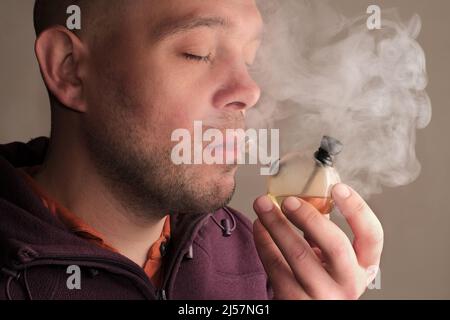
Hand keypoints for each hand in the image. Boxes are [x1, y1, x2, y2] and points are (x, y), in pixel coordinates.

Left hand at [253, 183, 382, 299]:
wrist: (307, 309)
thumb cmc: (319, 279)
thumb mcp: (332, 258)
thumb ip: (324, 230)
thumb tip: (306, 193)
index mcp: (363, 266)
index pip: (372, 236)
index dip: (357, 209)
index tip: (337, 188)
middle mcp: (348, 283)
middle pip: (335, 245)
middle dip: (309, 217)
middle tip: (288, 200)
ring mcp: (322, 295)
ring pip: (299, 255)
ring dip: (277, 224)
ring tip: (263, 205)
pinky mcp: (295, 300)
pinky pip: (276, 266)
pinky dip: (264, 242)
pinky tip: (259, 226)